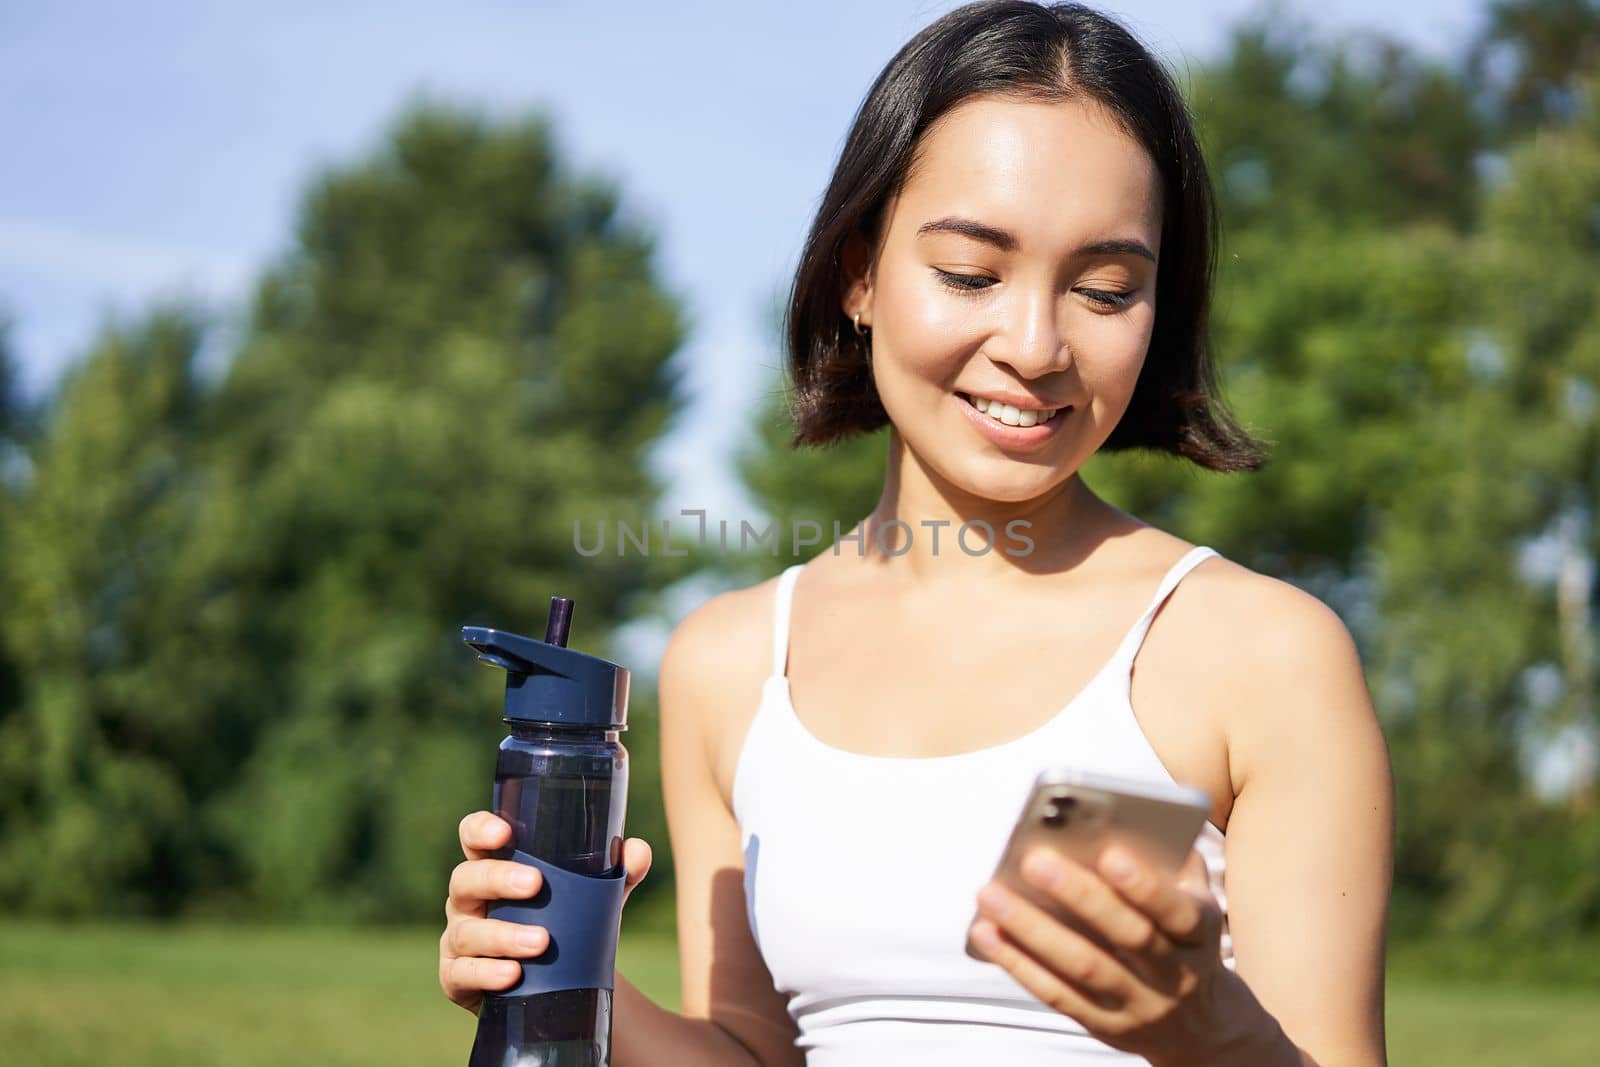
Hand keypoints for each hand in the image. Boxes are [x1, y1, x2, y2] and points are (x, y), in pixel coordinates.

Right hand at [439, 810, 652, 1014]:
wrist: (556, 986)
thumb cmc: (566, 923)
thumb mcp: (593, 897)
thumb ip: (618, 873)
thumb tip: (637, 851)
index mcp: (493, 866)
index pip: (473, 837)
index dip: (480, 829)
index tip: (504, 832)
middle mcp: (469, 899)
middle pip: (466, 879)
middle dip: (497, 879)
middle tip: (536, 884)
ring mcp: (459, 939)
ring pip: (467, 932)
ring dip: (502, 936)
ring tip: (541, 942)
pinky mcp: (457, 978)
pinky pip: (463, 974)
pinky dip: (487, 973)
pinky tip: (512, 974)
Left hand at [968, 845, 1258, 1064]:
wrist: (1199, 1023)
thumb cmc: (1180, 933)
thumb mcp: (1192, 899)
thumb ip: (1167, 862)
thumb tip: (1123, 822)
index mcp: (1199, 933)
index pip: (1176, 911)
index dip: (1145, 886)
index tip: (1110, 854)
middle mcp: (1174, 973)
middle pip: (1125, 936)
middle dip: (1079, 896)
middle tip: (1032, 860)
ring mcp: (1137, 1003)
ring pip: (1083, 967)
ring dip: (1032, 929)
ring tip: (991, 893)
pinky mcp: (1103, 1024)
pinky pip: (1055, 993)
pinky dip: (1017, 961)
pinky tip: (985, 932)